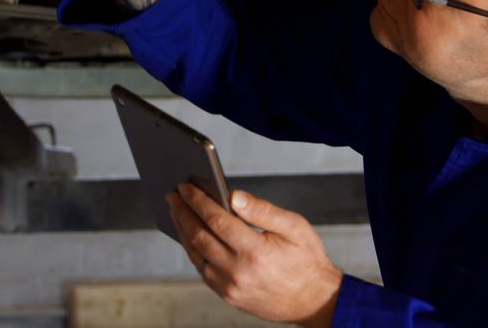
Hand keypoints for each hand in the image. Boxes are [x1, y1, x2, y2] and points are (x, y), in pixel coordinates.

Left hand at [166, 183, 342, 327]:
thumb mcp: (294, 227)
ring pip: (196, 255)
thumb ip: (263, 210)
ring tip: (177, 211)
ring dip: (183, 230)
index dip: (198, 200)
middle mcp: (239, 272)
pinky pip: (203, 270)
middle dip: (183, 212)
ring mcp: (231, 288)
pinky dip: (193, 250)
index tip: (185, 186)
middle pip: (199, 236)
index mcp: (256, 252)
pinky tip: (191, 234)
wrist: (314, 300)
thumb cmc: (307, 259)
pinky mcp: (228, 296)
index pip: (216, 220)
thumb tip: (233, 195)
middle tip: (172, 194)